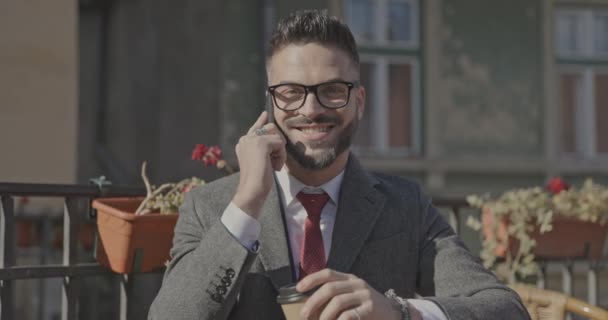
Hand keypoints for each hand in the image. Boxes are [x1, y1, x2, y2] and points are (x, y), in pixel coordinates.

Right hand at [232, 111, 286, 218]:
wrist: (252, 190)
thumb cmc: (257, 181)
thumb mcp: (260, 161)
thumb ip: (264, 149)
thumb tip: (276, 137)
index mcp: (243, 143)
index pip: (255, 128)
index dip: (261, 121)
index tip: (265, 113)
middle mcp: (245, 139)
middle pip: (270, 128)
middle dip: (278, 144)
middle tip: (275, 162)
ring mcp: (252, 139)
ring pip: (277, 136)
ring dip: (280, 152)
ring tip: (273, 166)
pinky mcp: (261, 143)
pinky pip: (280, 143)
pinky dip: (281, 156)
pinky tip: (275, 167)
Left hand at [296, 269, 420, 319]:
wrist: (394, 313)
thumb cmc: (366, 306)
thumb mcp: (352, 295)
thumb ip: (336, 295)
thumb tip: (310, 304)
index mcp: (349, 278)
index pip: (328, 273)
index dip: (312, 279)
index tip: (298, 288)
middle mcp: (356, 284)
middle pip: (330, 288)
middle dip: (313, 301)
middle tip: (304, 315)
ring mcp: (365, 295)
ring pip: (338, 301)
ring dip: (324, 314)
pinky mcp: (371, 308)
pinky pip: (351, 314)